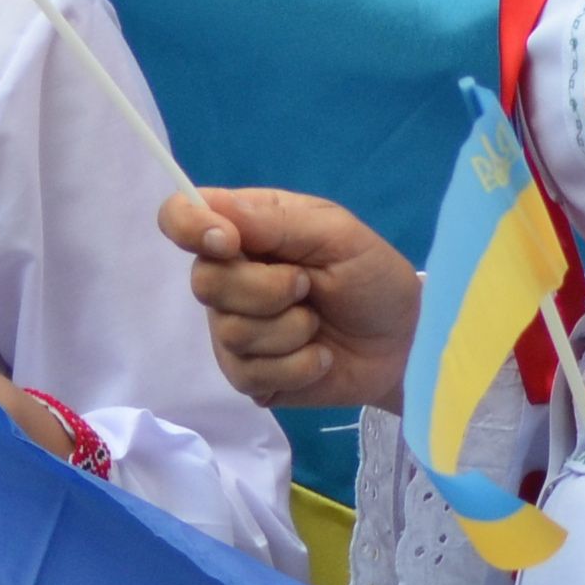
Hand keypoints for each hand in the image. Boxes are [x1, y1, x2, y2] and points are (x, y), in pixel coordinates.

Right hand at [159, 187, 422, 410]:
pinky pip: (248, 373)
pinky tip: (318, 358)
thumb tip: (215, 211)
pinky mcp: (248, 374)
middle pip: (204, 281)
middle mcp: (229, 275)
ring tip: (318, 326)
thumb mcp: (338, 235)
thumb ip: (277, 221)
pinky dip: (295, 366)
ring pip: (229, 332)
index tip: (230, 242)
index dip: (190, 227)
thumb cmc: (373, 278)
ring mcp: (233, 328)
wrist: (405, 345)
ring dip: (289, 331)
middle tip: (307, 287)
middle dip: (264, 290)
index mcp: (245, 229)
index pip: (180, 216)